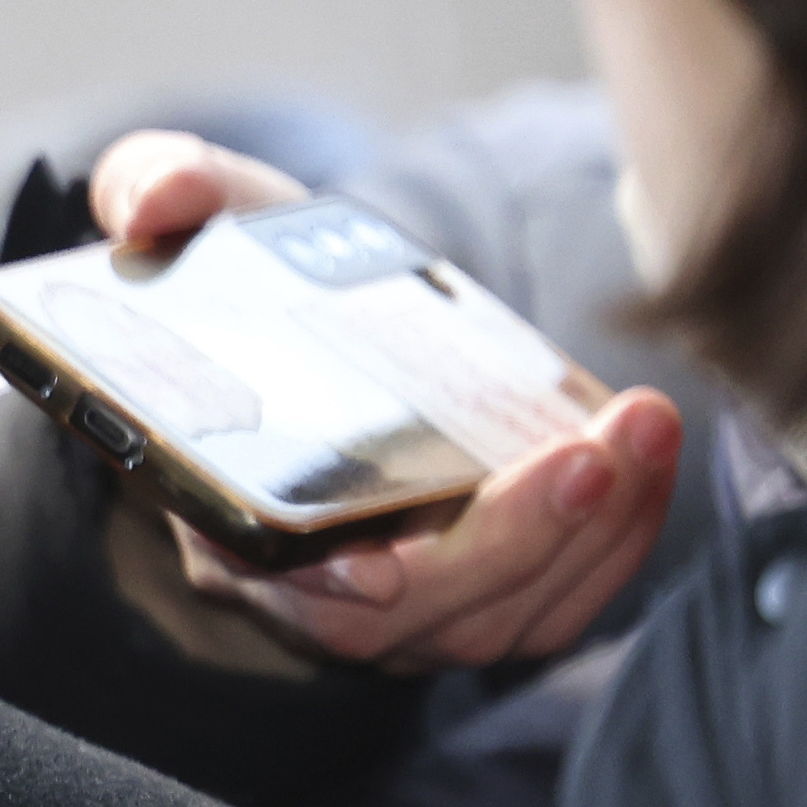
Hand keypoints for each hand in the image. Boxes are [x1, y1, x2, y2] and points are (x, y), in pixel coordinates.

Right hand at [67, 130, 685, 677]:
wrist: (315, 323)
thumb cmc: (248, 280)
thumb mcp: (197, 218)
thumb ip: (159, 186)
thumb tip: (155, 203)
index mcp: (220, 506)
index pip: (267, 580)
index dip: (319, 588)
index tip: (376, 567)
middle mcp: (308, 581)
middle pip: (410, 614)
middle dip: (510, 544)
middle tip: (588, 453)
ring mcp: (404, 601)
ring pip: (497, 620)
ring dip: (589, 535)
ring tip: (643, 430)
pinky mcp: (484, 590)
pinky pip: (557, 601)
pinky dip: (618, 539)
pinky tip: (650, 456)